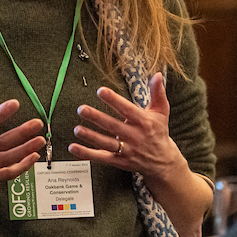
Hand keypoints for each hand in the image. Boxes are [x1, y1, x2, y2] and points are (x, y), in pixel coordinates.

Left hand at [70, 73, 186, 181]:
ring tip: (77, 129)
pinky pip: (101, 157)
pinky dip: (87, 153)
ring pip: (106, 143)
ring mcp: (126, 150)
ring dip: (90, 136)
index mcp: (143, 122)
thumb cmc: (159, 132)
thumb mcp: (162, 112)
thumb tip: (157, 74)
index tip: (101, 91)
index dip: (114, 100)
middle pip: (113, 126)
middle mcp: (134, 136)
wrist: (163, 162)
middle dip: (97, 117)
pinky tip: (74, 148)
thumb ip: (158, 93)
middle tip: (82, 109)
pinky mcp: (120, 161)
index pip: (127, 109)